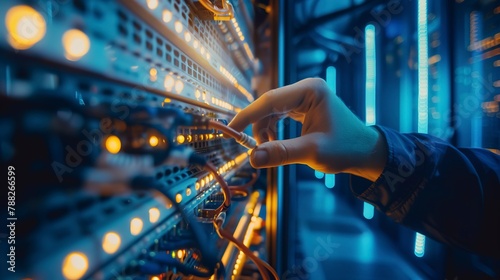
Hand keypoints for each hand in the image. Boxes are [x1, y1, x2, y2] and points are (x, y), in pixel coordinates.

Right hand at [228, 78, 386, 181]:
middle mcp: (306, 89)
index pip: (270, 100)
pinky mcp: (304, 107)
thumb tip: (253, 158)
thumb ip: (281, 153)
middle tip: (249, 148)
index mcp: (310, 90)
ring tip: (268, 150)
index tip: (230, 130)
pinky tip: (273, 144)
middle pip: (269, 104)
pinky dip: (273, 130)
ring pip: (272, 111)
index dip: (247, 116)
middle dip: (257, 126)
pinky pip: (280, 116)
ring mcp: (305, 97)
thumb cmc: (346, 149)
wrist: (367, 153)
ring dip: (265, 130)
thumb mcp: (312, 152)